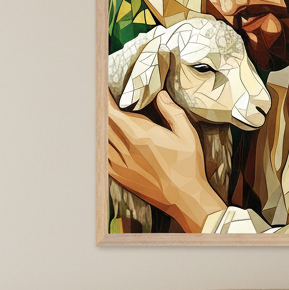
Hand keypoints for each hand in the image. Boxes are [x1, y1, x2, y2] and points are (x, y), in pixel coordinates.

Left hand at [107, 91, 226, 232]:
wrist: (185, 198)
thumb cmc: (188, 167)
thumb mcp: (188, 135)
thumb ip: (173, 112)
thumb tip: (161, 96)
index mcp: (142, 135)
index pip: (112, 112)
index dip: (104, 100)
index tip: (103, 92)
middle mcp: (127, 149)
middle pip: (103, 125)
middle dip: (101, 111)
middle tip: (101, 101)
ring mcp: (122, 164)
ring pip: (101, 140)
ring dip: (99, 128)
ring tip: (101, 118)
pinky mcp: (121, 176)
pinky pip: (103, 157)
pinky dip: (101, 146)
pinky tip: (104, 142)